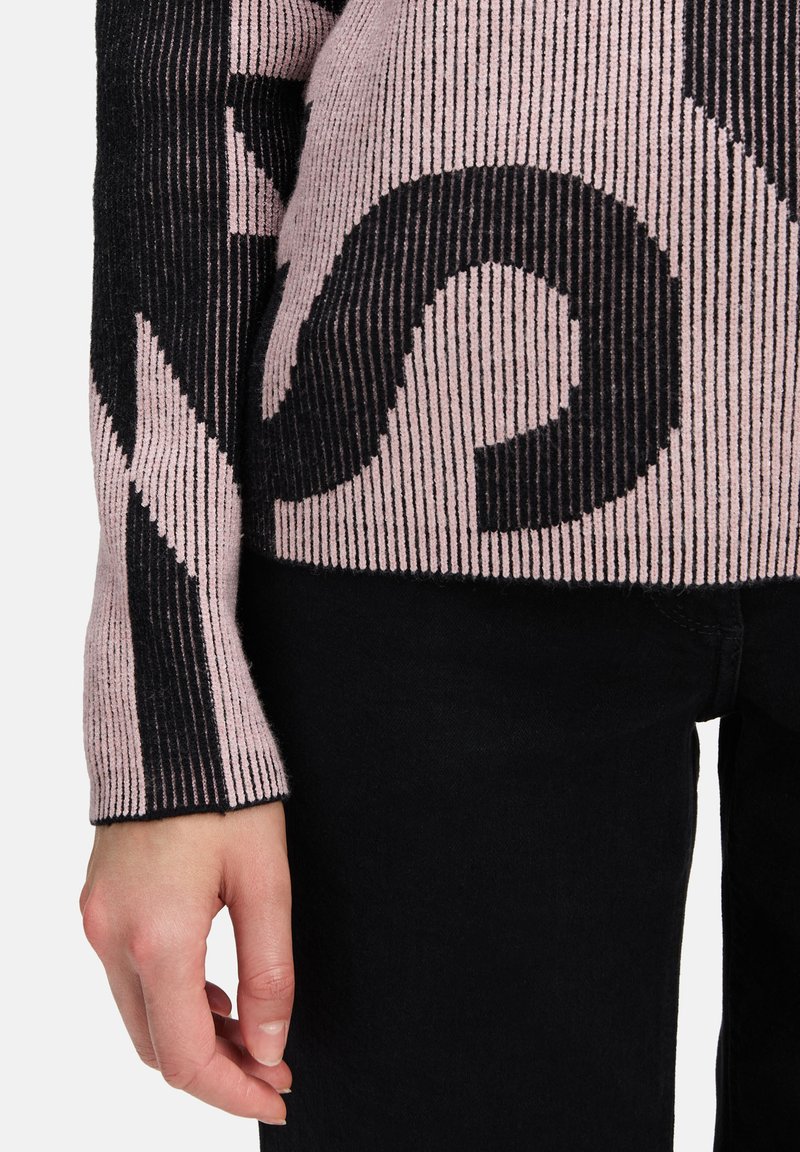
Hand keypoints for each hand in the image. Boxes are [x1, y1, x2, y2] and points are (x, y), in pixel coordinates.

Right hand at [79, 804, 293, 1125]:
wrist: (173, 728)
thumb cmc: (226, 794)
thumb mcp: (265, 880)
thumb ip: (269, 968)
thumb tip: (270, 1041)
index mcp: (158, 937)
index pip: (186, 1057)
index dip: (234, 1092)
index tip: (277, 1097)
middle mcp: (114, 938)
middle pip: (158, 1048)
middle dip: (217, 1070)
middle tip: (274, 1065)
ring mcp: (98, 922)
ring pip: (140, 1018)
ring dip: (193, 1038)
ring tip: (253, 1032)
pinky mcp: (98, 905)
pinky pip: (128, 980)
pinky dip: (169, 1002)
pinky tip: (213, 994)